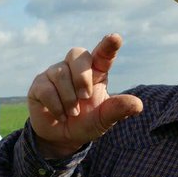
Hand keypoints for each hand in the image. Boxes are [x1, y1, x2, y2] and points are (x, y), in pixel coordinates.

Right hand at [27, 33, 143, 157]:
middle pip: (77, 54)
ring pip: (60, 73)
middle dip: (81, 76)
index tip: (115, 38)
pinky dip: (56, 106)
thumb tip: (138, 105)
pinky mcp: (39, 85)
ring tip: (72, 113)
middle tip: (85, 97)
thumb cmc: (86, 123)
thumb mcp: (104, 119)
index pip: (102, 54)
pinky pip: (46, 89)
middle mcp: (74, 68)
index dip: (108, 45)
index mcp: (95, 72)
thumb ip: (117, 110)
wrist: (61, 138)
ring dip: (68, 98)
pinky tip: (61, 115)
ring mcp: (55, 74)